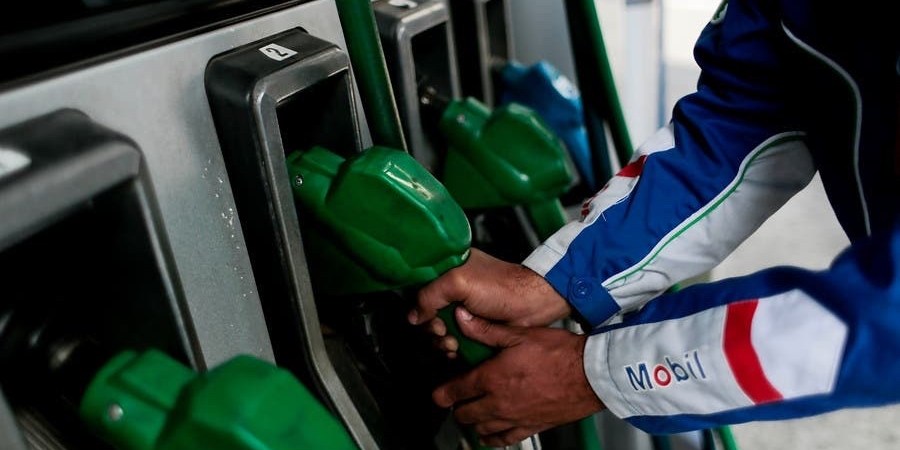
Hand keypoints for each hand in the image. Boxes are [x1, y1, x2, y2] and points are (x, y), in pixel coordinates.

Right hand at [409, 249, 570, 355]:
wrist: (532, 304)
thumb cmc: (502, 287)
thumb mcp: (459, 282)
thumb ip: (430, 295)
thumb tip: (413, 316)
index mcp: (448, 271)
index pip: (419, 288)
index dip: (419, 305)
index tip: (427, 316)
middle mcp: (453, 291)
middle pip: (426, 315)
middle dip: (431, 328)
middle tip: (443, 331)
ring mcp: (462, 311)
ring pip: (437, 332)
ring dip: (440, 342)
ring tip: (453, 344)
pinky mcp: (472, 329)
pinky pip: (452, 343)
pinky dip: (451, 350)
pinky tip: (457, 352)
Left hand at [433, 307, 602, 446]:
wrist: (590, 375)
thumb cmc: (559, 352)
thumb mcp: (520, 333)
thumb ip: (486, 330)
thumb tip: (462, 317)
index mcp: (492, 378)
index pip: (455, 391)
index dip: (442, 393)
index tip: (438, 394)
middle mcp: (499, 403)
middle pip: (465, 414)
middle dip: (457, 408)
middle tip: (458, 399)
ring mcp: (514, 418)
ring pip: (482, 430)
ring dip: (474, 422)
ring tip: (474, 413)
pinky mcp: (531, 427)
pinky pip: (504, 440)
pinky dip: (494, 439)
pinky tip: (492, 434)